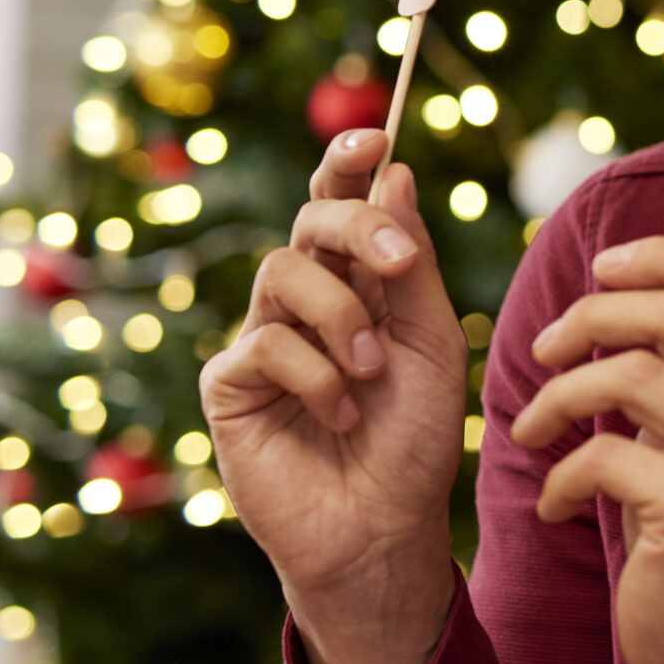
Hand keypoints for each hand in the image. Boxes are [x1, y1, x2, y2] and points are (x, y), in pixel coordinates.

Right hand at [201, 132, 468, 663]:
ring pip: (284, 273)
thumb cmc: (414, 437)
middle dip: (358, 229)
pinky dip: (316, 376)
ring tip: (372, 372)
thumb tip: (396, 172)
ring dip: (343, 319)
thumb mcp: (434, 341)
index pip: (342, 204)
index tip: (375, 137)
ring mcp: (262, 339)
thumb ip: (413, 263)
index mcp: (359, 284)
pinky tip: (338, 415)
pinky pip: (265, 344)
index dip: (348, 163)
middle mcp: (305, 302)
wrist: (385, 526)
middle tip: (400, 267)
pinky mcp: (229, 385)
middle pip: (312, 222)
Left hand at [515, 232, 663, 663]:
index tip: (602, 270)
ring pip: (630, 373)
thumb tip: (662, 255)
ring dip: (558, 395)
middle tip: (546, 348)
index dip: (662, 258)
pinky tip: (556, 506)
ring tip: (533, 429)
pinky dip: (560, 478)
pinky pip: (601, 455)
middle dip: (593, 314)